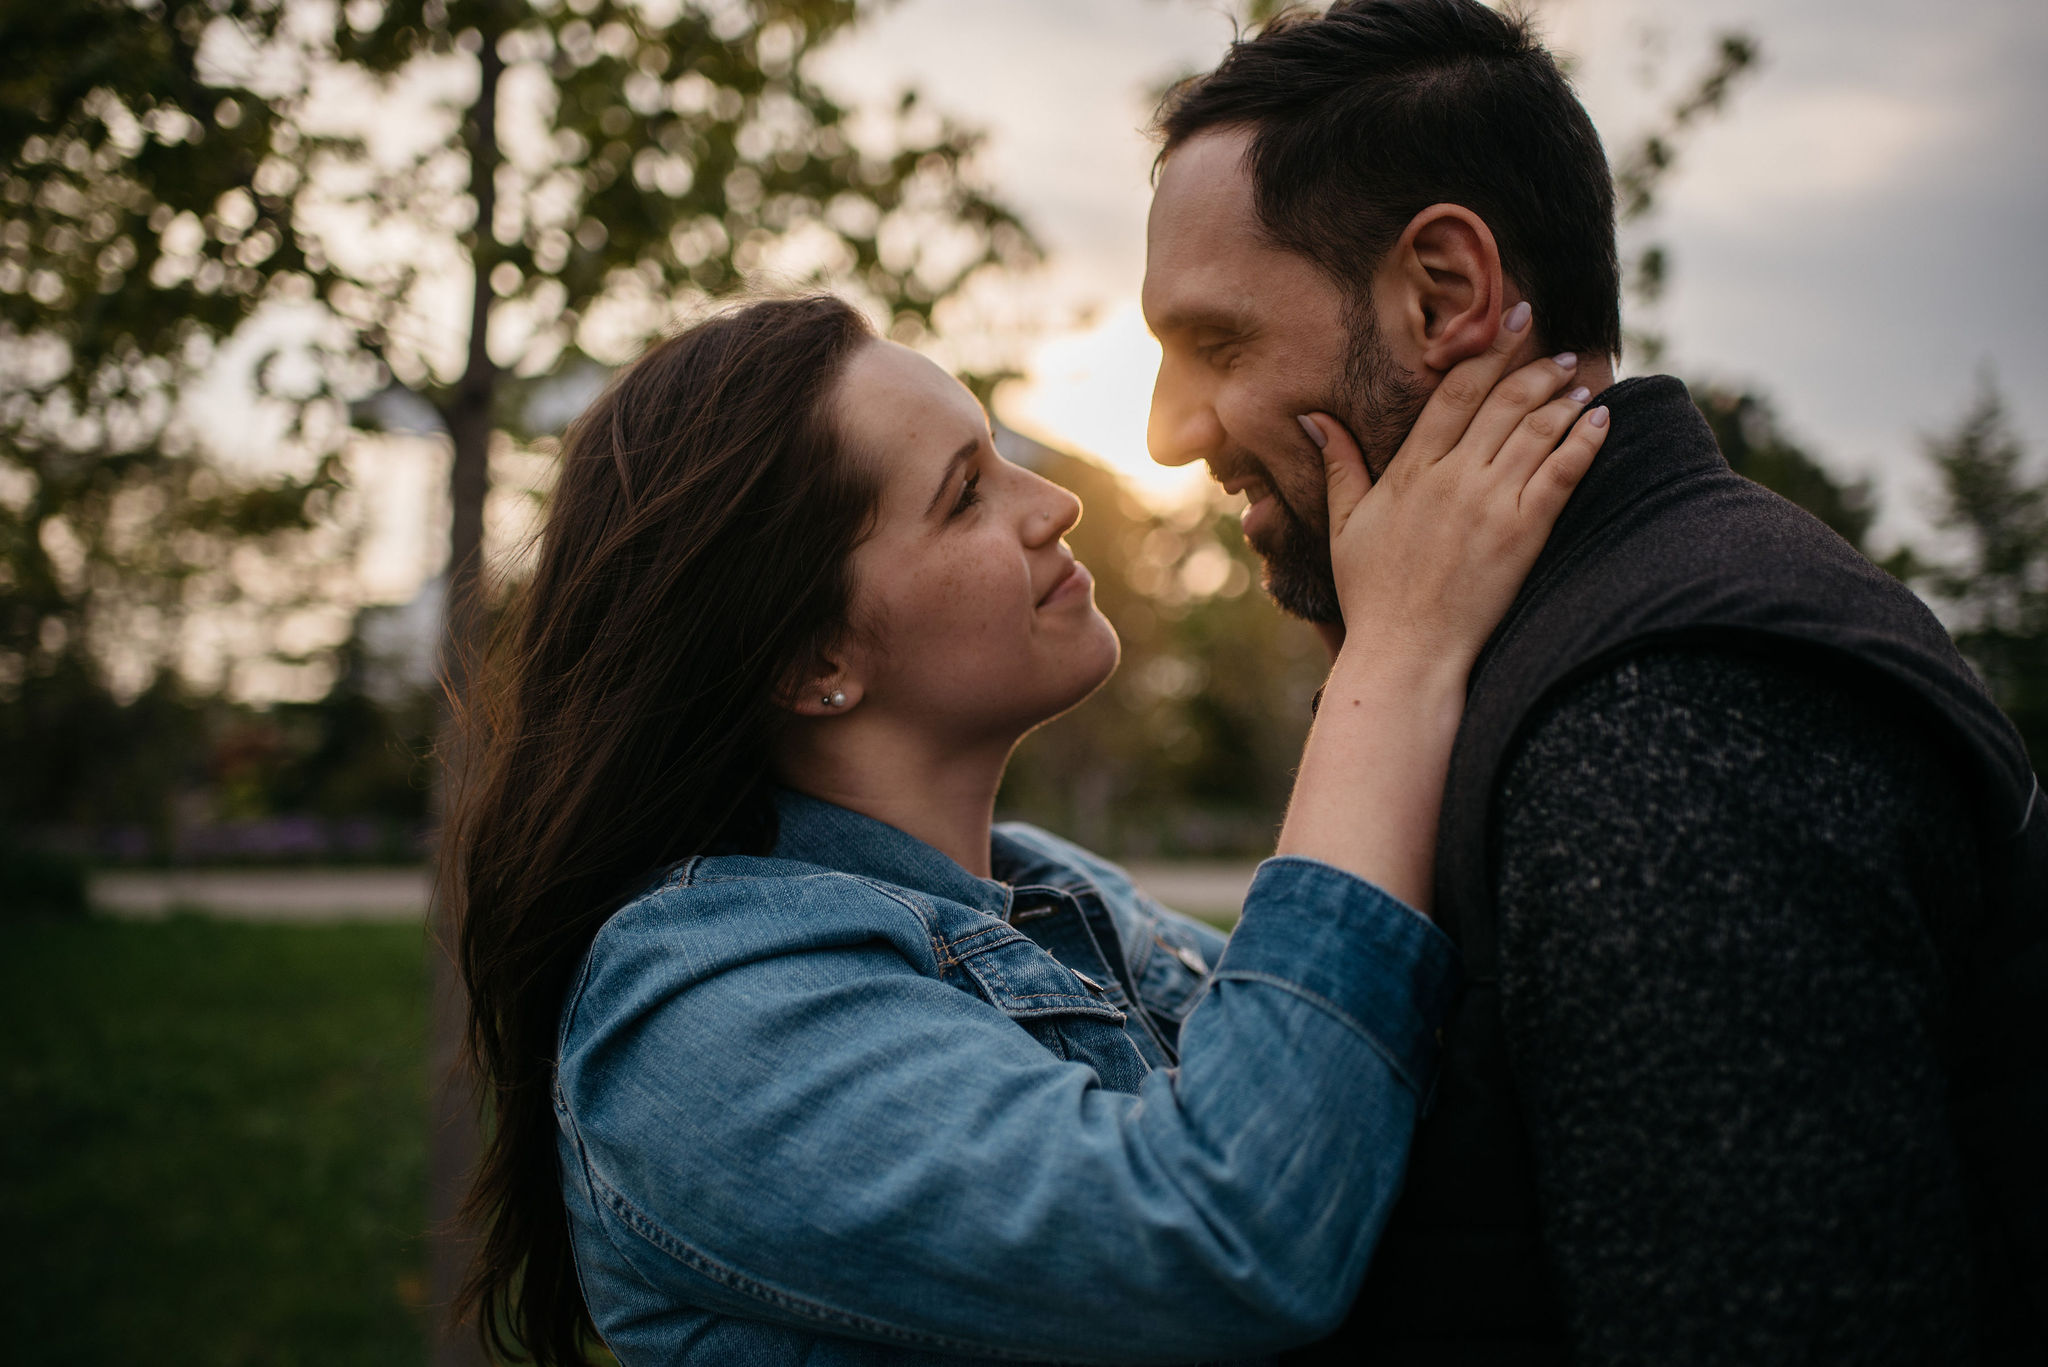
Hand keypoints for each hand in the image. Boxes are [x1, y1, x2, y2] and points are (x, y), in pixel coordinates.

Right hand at [1299, 305, 1609, 678]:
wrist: (1406, 653)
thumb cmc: (1373, 594)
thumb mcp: (1346, 525)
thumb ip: (1340, 465)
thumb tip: (1312, 418)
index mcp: (1410, 470)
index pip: (1455, 393)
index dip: (1488, 351)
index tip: (1512, 321)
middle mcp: (1452, 477)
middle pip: (1503, 401)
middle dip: (1534, 365)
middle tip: (1558, 345)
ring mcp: (1490, 503)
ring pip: (1537, 429)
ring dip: (1564, 396)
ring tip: (1581, 377)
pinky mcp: (1523, 533)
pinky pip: (1563, 472)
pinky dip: (1585, 440)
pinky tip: (1601, 419)